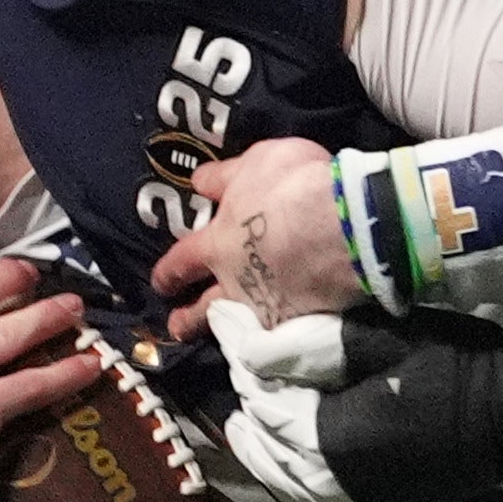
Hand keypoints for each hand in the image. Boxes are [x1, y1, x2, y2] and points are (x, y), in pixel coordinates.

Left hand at [157, 140, 365, 324]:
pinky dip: (278, 331)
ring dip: (230, 332)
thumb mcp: (255, 162)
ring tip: (222, 339)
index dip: (169, 269)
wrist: (342, 227)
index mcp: (217, 244)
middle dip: (188, 318)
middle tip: (177, 327)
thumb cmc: (293, 187)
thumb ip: (226, 177)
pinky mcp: (302, 319)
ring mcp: (269, 304)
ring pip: (240, 324)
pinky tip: (277, 332)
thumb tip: (200, 184)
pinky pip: (283, 328)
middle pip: (203, 307)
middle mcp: (236, 282)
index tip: (160, 282)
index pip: (182, 259)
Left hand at [203, 298, 384, 501]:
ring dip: (261, 443)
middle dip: (250, 400)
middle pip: (267, 440)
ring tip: (247, 417)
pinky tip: (285, 454)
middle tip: (240, 365)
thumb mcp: (375, 341)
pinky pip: (309, 495)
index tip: (227, 322)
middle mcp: (328, 478)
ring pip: (280, 475)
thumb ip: (303, 345)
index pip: (264, 397)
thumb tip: (239, 340)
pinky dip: (287, 473)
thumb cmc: (446, 364)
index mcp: (327, 434)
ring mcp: (350, 500)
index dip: (241, 357)